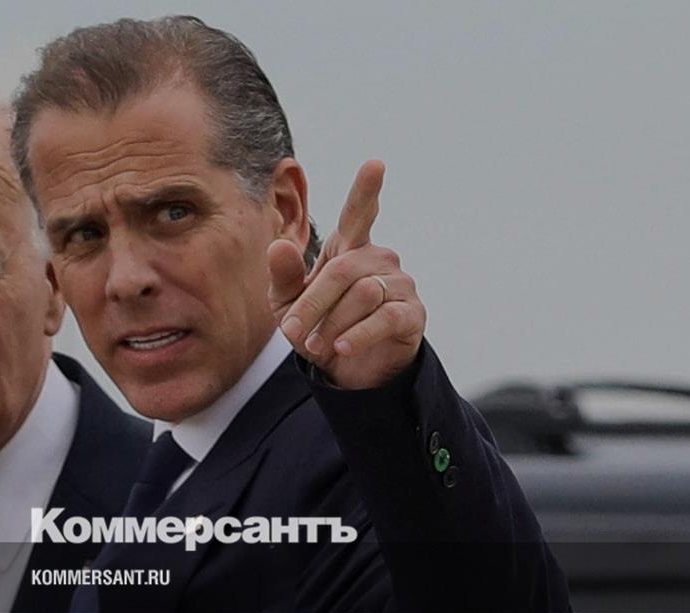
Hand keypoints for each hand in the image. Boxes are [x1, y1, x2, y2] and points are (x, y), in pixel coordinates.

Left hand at [267, 159, 425, 388]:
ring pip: (363, 293)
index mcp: (348, 247)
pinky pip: (385, 317)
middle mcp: (378, 258)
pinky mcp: (411, 313)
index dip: (366, 190)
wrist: (348, 371)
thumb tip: (278, 245)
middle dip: (313, 302)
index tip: (375, 164)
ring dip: (332, 323)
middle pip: (343, 270)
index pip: (359, 213)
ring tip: (317, 346)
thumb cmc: (318, 327)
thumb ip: (283, 276)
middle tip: (293, 332)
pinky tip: (342, 348)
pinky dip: (358, 335)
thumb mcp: (288, 305)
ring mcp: (399, 284)